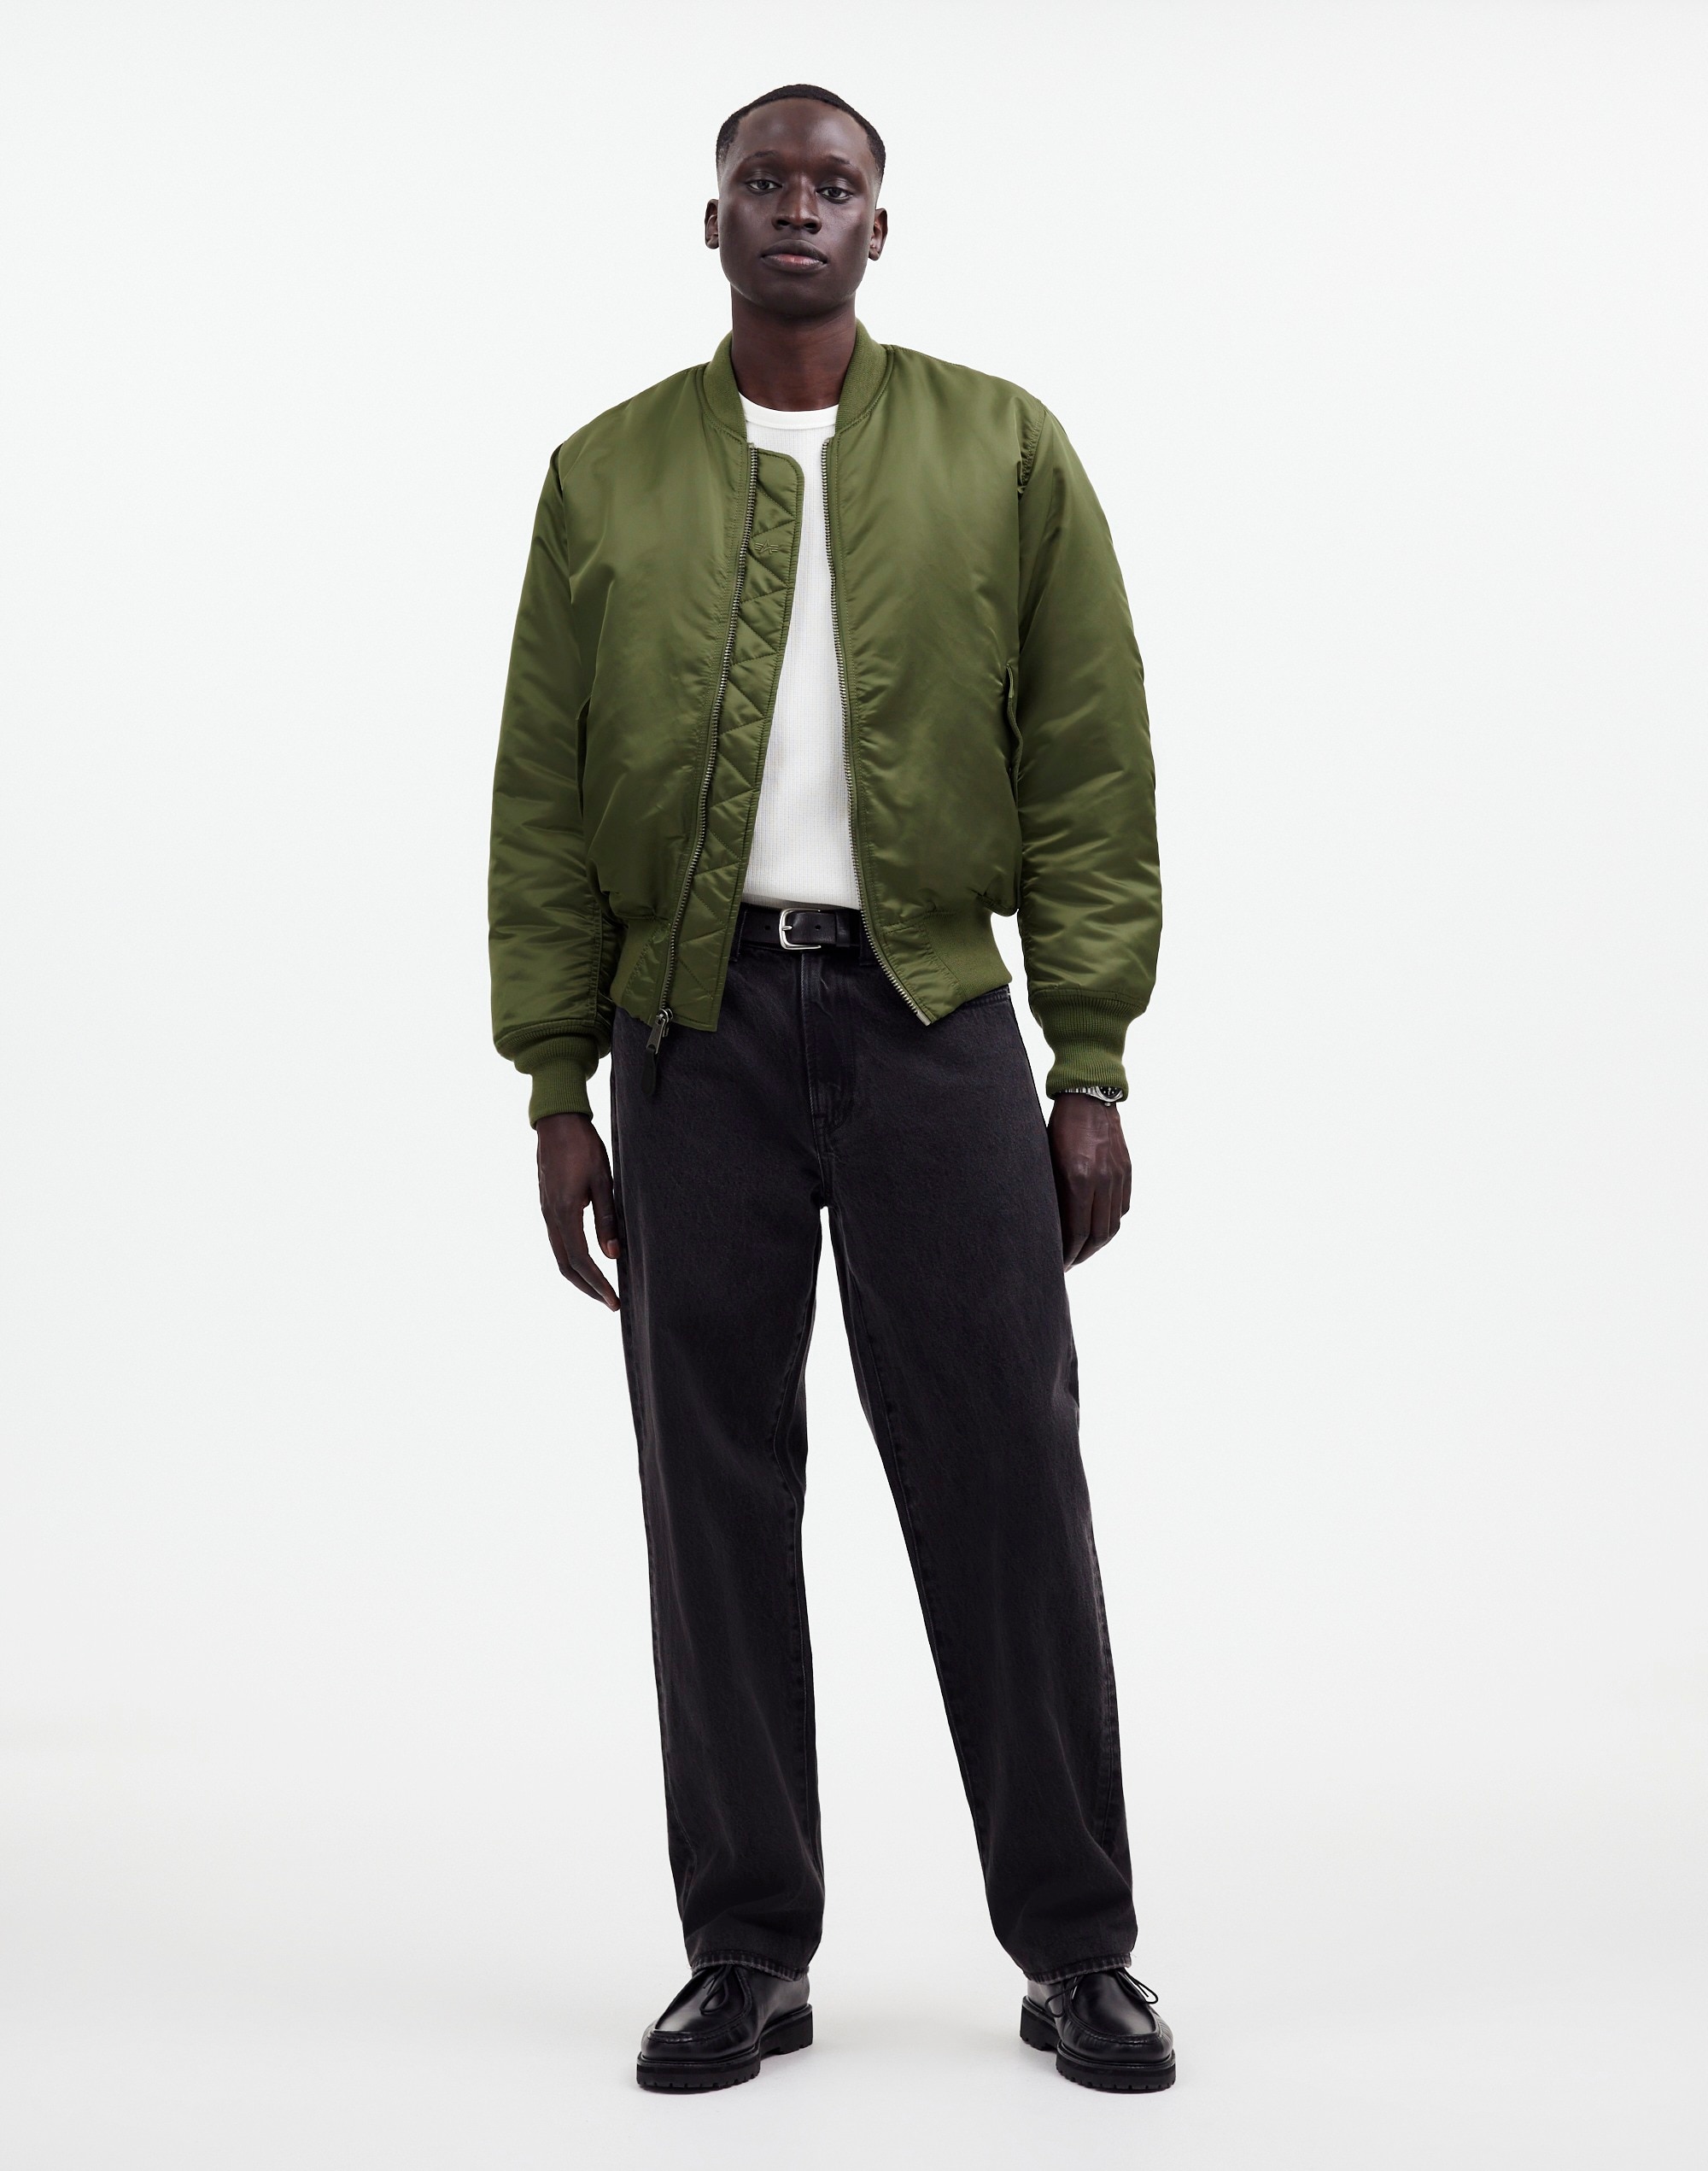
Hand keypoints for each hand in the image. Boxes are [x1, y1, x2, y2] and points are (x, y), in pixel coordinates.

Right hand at [536, 1112, 620, 1310]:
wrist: (557, 1122)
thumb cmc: (583, 1146)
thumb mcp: (602, 1181)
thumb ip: (607, 1219)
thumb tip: (613, 1254)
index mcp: (565, 1212)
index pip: (581, 1260)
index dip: (598, 1284)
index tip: (614, 1300)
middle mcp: (551, 1217)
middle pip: (565, 1265)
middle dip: (587, 1287)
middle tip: (610, 1301)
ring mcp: (546, 1212)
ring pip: (559, 1255)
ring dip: (579, 1275)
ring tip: (600, 1288)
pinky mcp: (548, 1206)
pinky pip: (557, 1242)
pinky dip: (572, 1259)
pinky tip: (587, 1261)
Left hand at [1048, 1096, 1131, 1268]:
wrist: (1088, 1096)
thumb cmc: (1058, 1126)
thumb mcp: (1048, 1159)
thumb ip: (1053, 1192)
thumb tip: (1050, 1225)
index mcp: (1078, 1178)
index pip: (1077, 1231)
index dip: (1068, 1253)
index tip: (1057, 1264)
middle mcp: (1102, 1180)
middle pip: (1098, 1234)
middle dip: (1082, 1255)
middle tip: (1068, 1264)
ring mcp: (1117, 1175)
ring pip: (1113, 1224)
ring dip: (1098, 1244)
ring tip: (1083, 1251)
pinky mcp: (1127, 1170)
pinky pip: (1122, 1207)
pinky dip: (1111, 1223)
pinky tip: (1097, 1228)